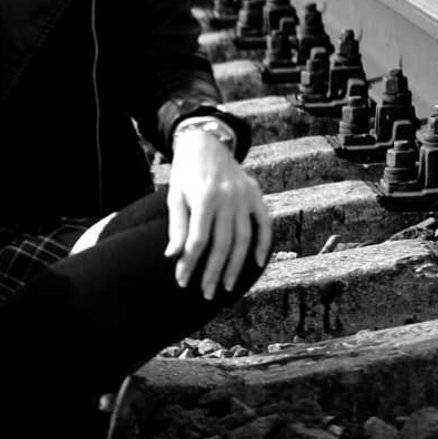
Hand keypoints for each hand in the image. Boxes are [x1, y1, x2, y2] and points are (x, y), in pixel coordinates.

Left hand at [164, 128, 271, 298]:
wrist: (206, 144)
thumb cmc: (185, 174)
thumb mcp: (175, 197)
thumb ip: (177, 227)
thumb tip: (173, 256)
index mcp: (204, 198)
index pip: (198, 241)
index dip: (190, 264)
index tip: (182, 281)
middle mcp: (228, 199)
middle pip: (223, 245)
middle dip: (213, 272)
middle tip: (206, 294)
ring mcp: (245, 197)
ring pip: (244, 240)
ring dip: (236, 267)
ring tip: (226, 287)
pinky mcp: (256, 195)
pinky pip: (264, 224)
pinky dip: (263, 245)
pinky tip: (256, 264)